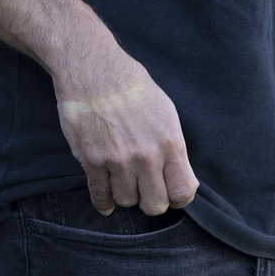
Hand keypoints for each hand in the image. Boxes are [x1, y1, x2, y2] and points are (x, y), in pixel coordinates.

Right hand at [52, 35, 198, 215]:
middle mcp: (146, 156)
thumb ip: (173, 147)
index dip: (178, 198)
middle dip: (152, 201)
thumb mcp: (166, 112)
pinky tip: (106, 202)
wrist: (95, 70)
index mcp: (169, 142)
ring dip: (126, 195)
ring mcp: (117, 160)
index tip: (171, 194)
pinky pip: (100, 195)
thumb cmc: (133, 87)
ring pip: (127, 201)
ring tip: (124, 183)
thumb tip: (180, 175)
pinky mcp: (92, 161)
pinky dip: (104, 203)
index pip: (182, 191)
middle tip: (146, 190)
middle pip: (155, 205)